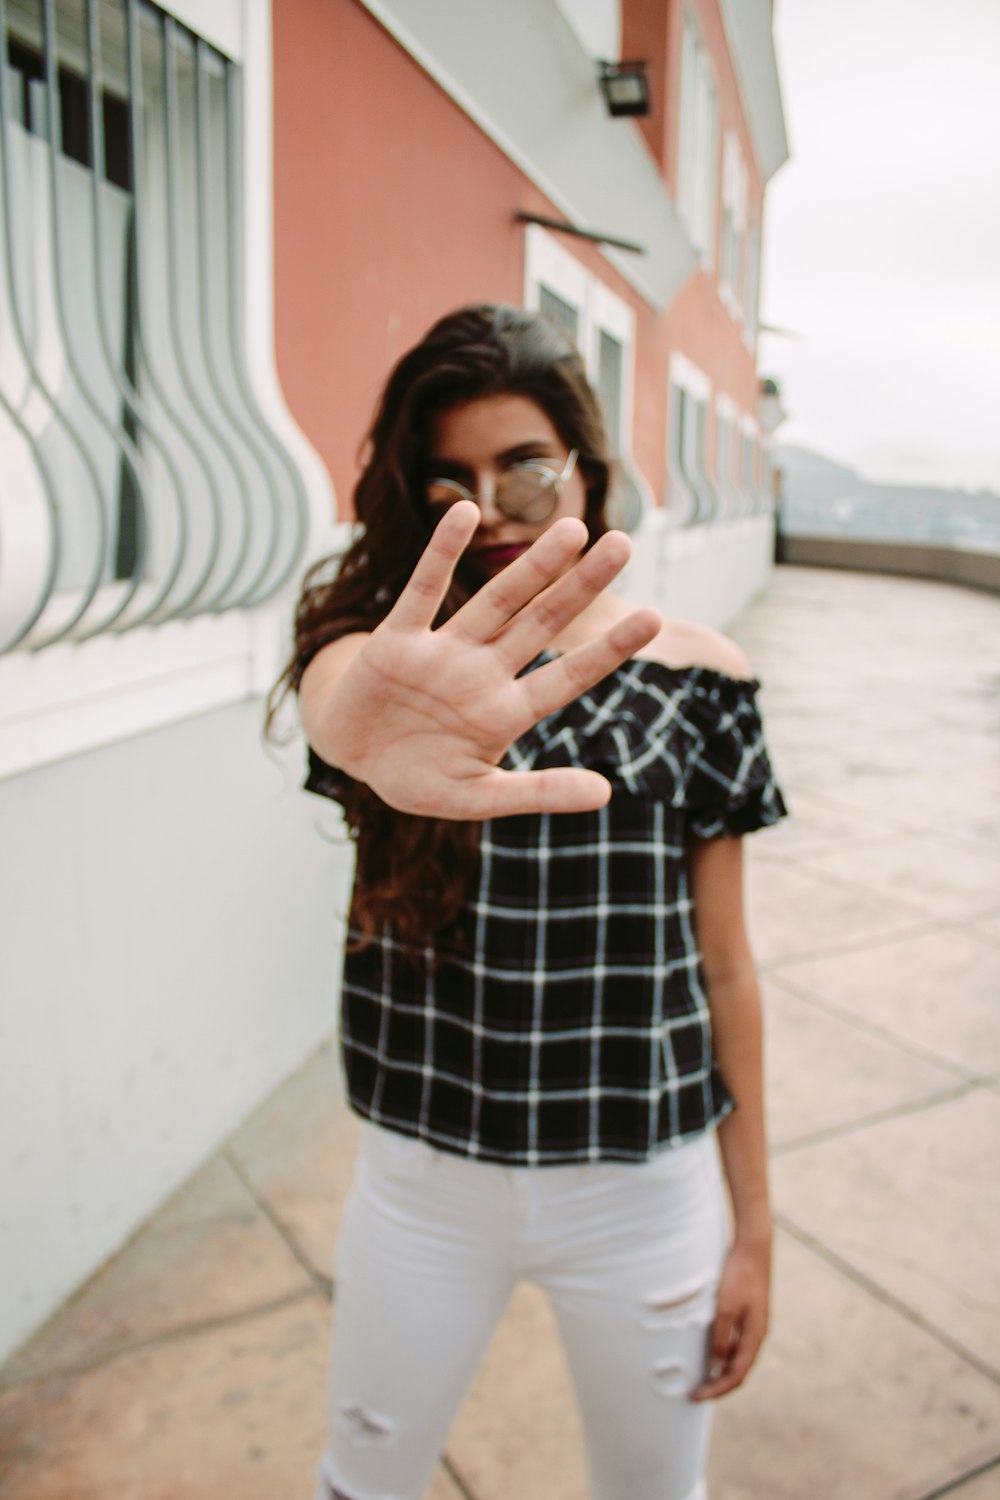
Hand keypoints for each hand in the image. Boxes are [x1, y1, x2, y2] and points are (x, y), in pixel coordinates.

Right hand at [312, 502, 660, 818]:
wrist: (351, 759)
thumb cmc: (418, 779)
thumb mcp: (476, 797)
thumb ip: (537, 793)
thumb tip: (606, 795)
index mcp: (506, 712)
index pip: (569, 676)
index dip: (609, 649)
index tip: (654, 618)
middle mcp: (483, 672)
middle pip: (542, 622)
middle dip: (581, 586)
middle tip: (624, 545)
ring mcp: (443, 652)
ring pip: (496, 601)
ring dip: (532, 566)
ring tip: (572, 529)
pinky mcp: (397, 640)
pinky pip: (423, 590)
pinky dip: (442, 553)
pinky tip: (465, 514)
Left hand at [691, 1239, 770, 1400]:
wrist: (753, 1247)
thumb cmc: (739, 1275)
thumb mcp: (725, 1307)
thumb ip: (721, 1337)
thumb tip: (716, 1365)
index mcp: (755, 1336)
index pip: (736, 1374)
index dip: (716, 1389)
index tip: (695, 1396)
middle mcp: (757, 1334)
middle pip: (739, 1370)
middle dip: (719, 1384)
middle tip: (696, 1392)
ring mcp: (754, 1324)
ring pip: (738, 1357)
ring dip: (721, 1370)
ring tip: (700, 1376)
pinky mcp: (749, 1313)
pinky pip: (737, 1342)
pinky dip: (724, 1352)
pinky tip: (710, 1350)